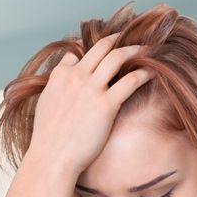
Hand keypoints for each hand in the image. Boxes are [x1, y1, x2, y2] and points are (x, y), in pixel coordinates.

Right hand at [29, 32, 153, 174]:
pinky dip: (144, 72)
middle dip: (118, 39)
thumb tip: (64, 82)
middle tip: (131, 37)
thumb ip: (56, 88)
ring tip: (147, 50)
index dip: (92, 51)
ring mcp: (91, 89)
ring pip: (117, 57)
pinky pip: (131, 80)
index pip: (77, 53)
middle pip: (101, 47)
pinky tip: (152, 72)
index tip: (105, 49)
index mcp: (59, 76)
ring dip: (134, 50)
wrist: (52, 158)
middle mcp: (75, 76)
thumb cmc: (48, 139)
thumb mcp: (44, 105)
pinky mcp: (106, 104)